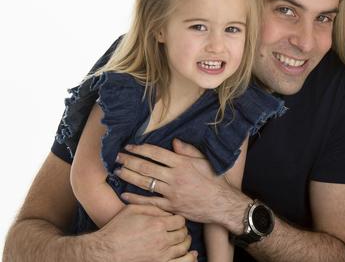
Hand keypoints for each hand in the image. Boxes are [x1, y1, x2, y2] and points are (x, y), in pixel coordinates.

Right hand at [91, 204, 196, 261]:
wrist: (104, 251)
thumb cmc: (116, 229)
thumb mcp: (132, 210)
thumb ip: (152, 208)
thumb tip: (167, 212)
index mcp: (157, 224)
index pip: (180, 221)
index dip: (179, 220)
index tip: (175, 221)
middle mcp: (162, 240)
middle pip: (183, 234)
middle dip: (182, 231)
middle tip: (178, 230)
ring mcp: (161, 255)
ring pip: (183, 248)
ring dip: (184, 243)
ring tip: (181, 241)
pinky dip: (187, 258)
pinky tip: (187, 255)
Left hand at [115, 139, 249, 230]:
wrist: (222, 204)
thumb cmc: (214, 181)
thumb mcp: (204, 161)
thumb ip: (188, 151)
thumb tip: (174, 141)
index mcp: (182, 163)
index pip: (156, 153)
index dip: (140, 149)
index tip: (129, 147)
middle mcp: (175, 177)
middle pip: (146, 167)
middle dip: (129, 161)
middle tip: (117, 157)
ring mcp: (172, 193)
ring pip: (145, 183)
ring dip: (129, 176)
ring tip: (118, 171)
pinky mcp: (171, 207)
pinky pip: (150, 202)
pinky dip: (136, 199)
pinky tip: (125, 195)